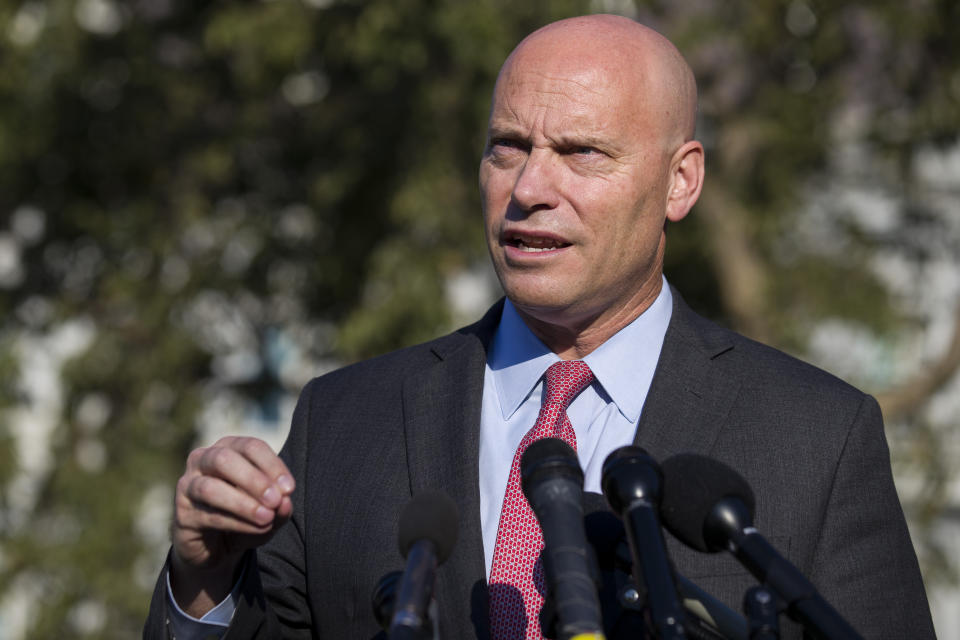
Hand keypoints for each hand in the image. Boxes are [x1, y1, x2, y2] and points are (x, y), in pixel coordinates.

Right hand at [169, 436, 294, 615]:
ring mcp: (188, 486)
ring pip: (210, 488)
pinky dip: (237, 523)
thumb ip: (280, 506)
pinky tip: (256, 529)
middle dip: (254, 479)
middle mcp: (203, 460)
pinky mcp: (182, 514)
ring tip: (266, 517)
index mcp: (229, 448)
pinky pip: (209, 515)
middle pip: (225, 459)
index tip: (289, 489)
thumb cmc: (246, 517)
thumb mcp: (269, 510)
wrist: (215, 547)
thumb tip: (285, 502)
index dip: (272, 465)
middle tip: (275, 500)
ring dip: (242, 503)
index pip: (250, 447)